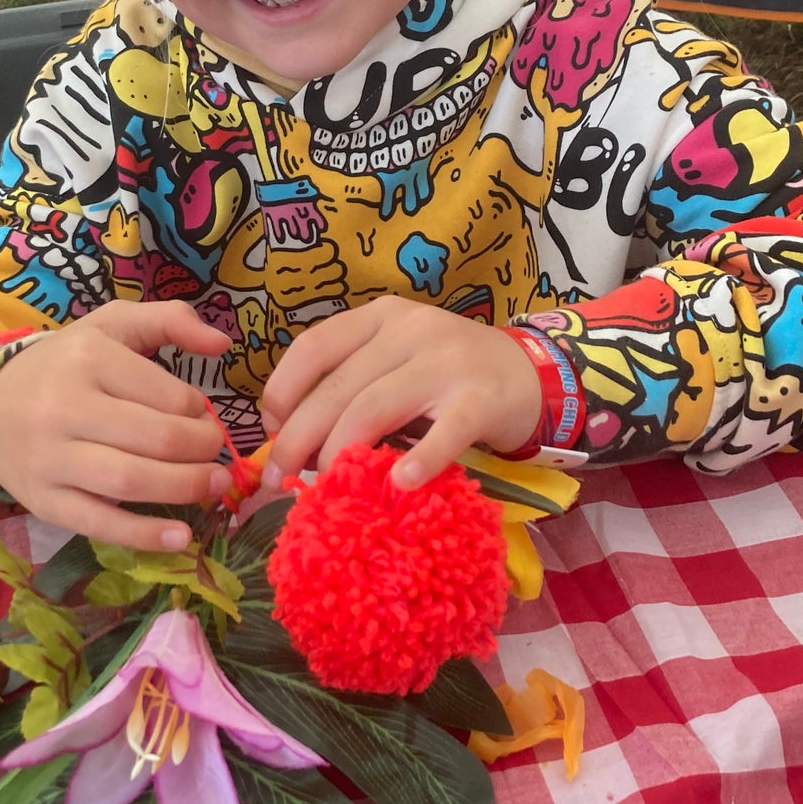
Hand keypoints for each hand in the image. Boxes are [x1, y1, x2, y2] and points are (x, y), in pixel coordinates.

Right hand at [0, 302, 230, 549]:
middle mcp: (65, 407)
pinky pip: (99, 524)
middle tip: (217, 455)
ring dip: (185, 489)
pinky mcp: (44, 502)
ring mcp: (51, 459)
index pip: (168, 394)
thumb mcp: (111, 327)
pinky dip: (144, 536)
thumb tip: (222, 342)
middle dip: (202, 451)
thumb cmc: (64, 367)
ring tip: (214, 486)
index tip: (203, 418)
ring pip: (130, 481)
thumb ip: (170, 320)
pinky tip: (181, 538)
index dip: (200, 411)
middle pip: (156, 439)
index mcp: (89, 358)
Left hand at [260, 297, 540, 488]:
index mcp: (381, 317)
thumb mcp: (398, 360)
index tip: (271, 429)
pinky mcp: (480, 400)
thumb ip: (355, 384)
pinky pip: (444, 432)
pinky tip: (400, 484)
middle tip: (278, 479)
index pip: (314, 346)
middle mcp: (410, 330)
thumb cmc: (449, 374)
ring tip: (325, 487)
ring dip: (341, 451)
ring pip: (375, 406)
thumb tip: (294, 439)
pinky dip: (420, 459)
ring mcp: (447, 363)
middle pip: (339, 386)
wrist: (531, 374)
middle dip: (299, 436)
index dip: (282, 390)